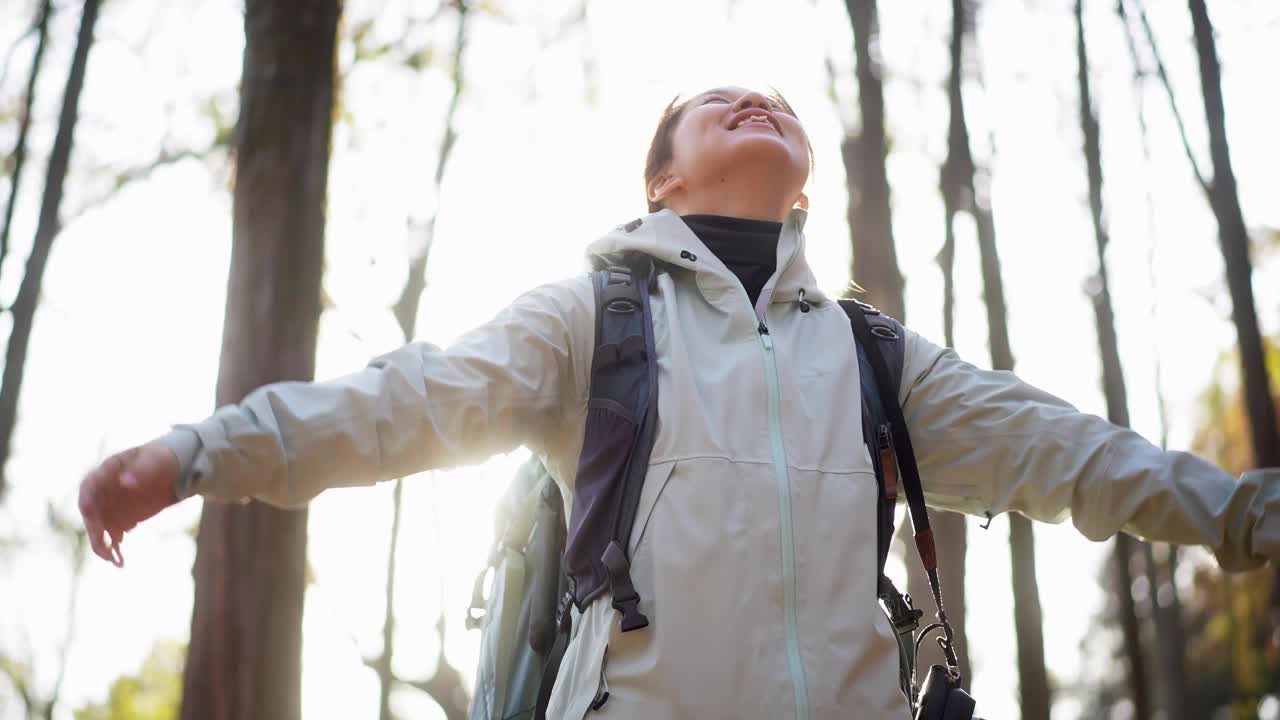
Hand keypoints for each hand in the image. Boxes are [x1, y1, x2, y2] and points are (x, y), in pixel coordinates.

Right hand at [78, 443, 179, 566]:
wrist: (173, 471)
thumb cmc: (160, 460)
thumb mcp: (154, 461)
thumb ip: (140, 470)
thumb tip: (126, 482)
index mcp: (105, 472)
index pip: (88, 488)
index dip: (88, 501)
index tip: (91, 513)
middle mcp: (102, 493)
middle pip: (91, 515)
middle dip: (96, 531)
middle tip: (105, 547)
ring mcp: (110, 509)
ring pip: (99, 530)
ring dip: (104, 546)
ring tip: (114, 560)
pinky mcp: (120, 522)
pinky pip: (113, 539)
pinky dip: (115, 550)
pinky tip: (120, 561)